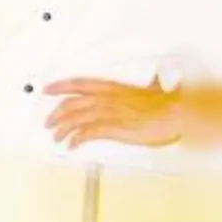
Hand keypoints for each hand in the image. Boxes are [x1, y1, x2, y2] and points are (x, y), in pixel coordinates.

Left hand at [44, 77, 180, 148]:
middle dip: (55, 114)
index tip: (47, 89)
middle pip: (69, 104)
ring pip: (73, 119)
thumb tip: (157, 76)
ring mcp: (106, 113)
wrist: (175, 113)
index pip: (77, 84)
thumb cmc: (166, 104)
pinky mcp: (111, 128)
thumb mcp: (154, 89)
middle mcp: (104, 98)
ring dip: (61, 130)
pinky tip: (72, 145)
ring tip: (57, 137)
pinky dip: (75, 140)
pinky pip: (85, 134)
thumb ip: (150, 83)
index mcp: (111, 87)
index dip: (59, 86)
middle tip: (48, 122)